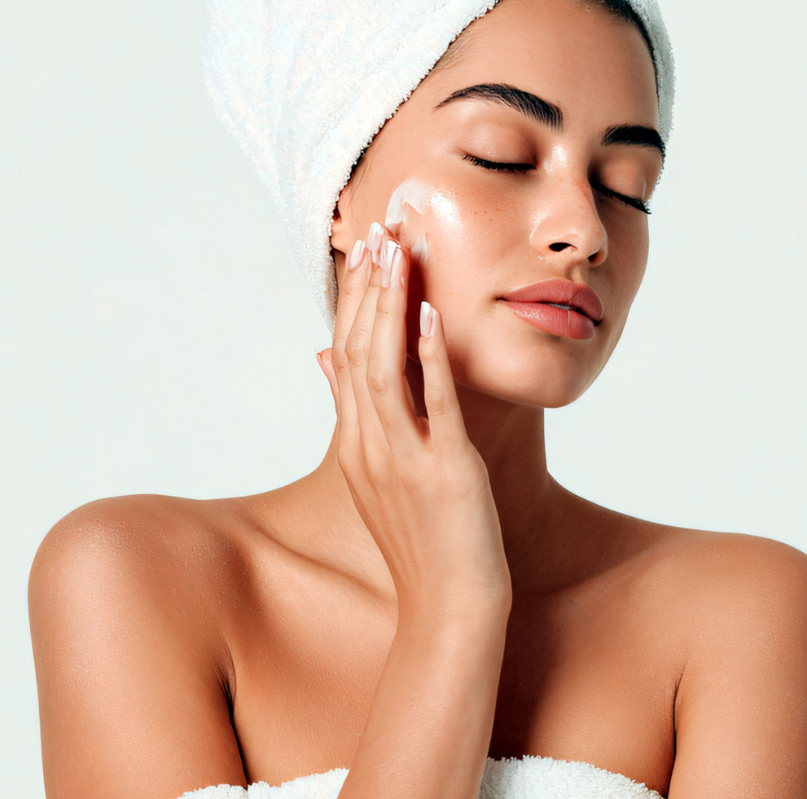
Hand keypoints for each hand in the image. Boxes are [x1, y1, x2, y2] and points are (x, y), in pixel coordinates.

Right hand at [321, 223, 510, 621]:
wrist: (449, 608)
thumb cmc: (425, 542)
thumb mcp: (382, 473)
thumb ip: (357, 415)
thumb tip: (324, 359)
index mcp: (357, 443)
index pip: (348, 355)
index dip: (356, 300)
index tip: (366, 249)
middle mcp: (370, 445)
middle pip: (359, 350)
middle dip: (370, 288)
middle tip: (381, 230)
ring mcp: (402, 457)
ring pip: (385, 367)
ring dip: (391, 306)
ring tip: (400, 252)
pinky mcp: (443, 470)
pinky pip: (433, 404)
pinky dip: (430, 356)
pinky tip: (432, 314)